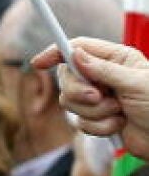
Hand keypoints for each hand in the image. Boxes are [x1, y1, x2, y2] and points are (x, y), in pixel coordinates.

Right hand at [33, 38, 148, 158]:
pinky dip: (99, 127)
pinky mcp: (98, 119)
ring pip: (71, 103)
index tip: (38, 62)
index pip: (79, 48)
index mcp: (117, 59)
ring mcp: (100, 98)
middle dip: (79, 92)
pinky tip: (119, 125)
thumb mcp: (135, 83)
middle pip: (68, 78)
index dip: (56, 53)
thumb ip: (104, 69)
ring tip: (119, 113)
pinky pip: (81, 123)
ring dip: (94, 112)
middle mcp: (105, 76)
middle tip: (98, 97)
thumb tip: (76, 54)